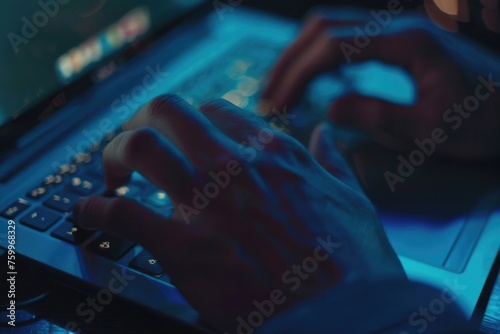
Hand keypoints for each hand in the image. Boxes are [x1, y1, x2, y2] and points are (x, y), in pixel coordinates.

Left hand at [73, 95, 402, 330]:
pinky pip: (123, 216)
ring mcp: (210, 204)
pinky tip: (90, 215)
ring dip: (115, 155)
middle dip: (142, 121)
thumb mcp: (354, 202)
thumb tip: (328, 134)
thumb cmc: (355, 267)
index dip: (189, 123)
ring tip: (112, 176)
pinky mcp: (186, 249)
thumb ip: (335, 162)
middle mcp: (238, 166)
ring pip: (141, 148)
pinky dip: (97, 212)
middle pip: (168, 111)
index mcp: (276, 154)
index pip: (215, 111)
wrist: (348, 318)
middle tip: (136, 146)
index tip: (180, 140)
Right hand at [262, 10, 499, 159]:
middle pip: (324, 27)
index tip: (277, 103)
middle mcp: (397, 26)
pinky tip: (311, 80)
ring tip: (280, 89)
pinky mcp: (397, 42)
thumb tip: (328, 110)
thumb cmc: (483, 122)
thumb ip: (379, 116)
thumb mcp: (432, 129)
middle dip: (288, 61)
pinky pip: (346, 40)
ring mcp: (396, 31)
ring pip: (331, 28)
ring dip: (299, 56)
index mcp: (407, 42)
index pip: (333, 45)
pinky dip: (319, 58)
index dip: (298, 72)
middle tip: (267, 98)